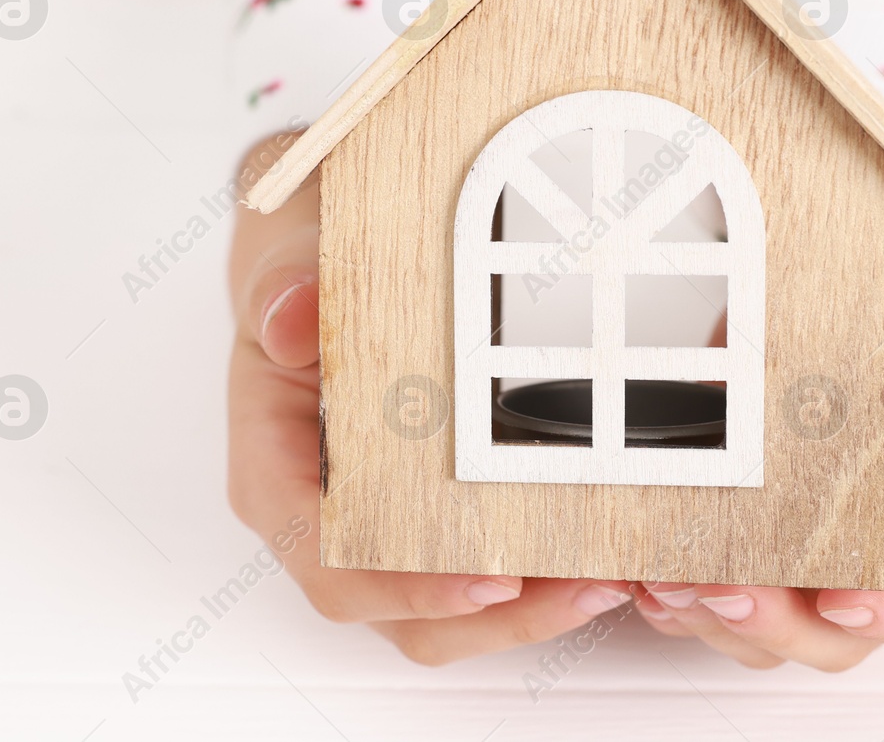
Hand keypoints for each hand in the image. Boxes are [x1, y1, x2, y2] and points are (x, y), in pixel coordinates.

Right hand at [226, 135, 633, 665]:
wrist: (319, 275)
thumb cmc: (298, 286)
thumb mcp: (281, 267)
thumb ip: (282, 288)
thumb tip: (292, 319)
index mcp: (277, 475)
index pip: (332, 565)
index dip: (411, 588)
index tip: (491, 580)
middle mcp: (325, 521)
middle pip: (404, 615)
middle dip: (499, 616)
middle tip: (585, 584)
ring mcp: (378, 531)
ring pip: (446, 614)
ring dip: (529, 612)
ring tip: (606, 580)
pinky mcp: (426, 521)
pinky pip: (476, 576)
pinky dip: (536, 580)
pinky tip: (597, 557)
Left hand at [637, 190, 883, 669]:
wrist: (840, 260)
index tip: (846, 600)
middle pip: (842, 635)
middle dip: (783, 627)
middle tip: (728, 589)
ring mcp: (811, 539)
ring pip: (769, 625)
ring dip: (716, 618)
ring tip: (668, 580)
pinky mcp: (745, 521)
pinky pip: (711, 584)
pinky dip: (675, 590)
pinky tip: (640, 569)